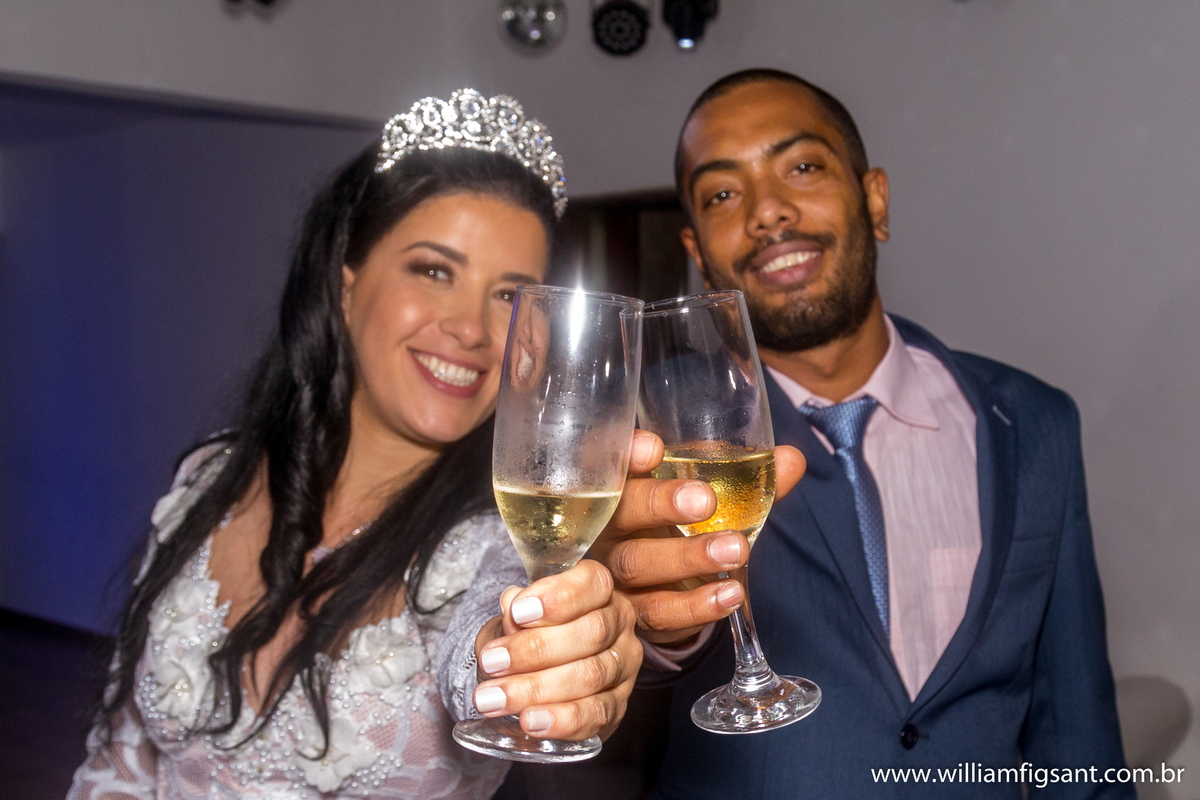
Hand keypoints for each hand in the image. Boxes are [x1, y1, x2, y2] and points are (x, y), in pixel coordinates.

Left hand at [471, 559, 639, 740]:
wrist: (541, 671)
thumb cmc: (530, 632)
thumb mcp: (517, 616)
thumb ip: (514, 612)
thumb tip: (512, 608)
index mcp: (600, 591)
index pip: (592, 585)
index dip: (558, 598)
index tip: (518, 612)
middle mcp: (619, 625)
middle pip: (591, 633)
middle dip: (536, 649)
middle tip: (492, 662)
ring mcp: (623, 668)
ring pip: (590, 676)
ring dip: (537, 689)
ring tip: (494, 698)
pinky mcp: (618, 707)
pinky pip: (596, 715)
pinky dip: (561, 720)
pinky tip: (530, 721)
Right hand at [589, 431, 805, 645]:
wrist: (664, 593)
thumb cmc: (682, 530)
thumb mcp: (712, 500)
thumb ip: (748, 481)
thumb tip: (792, 459)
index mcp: (621, 487)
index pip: (613, 463)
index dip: (628, 455)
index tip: (656, 448)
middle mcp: (609, 528)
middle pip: (620, 512)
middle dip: (659, 503)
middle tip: (705, 501)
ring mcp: (614, 574)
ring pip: (638, 565)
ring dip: (688, 558)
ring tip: (736, 551)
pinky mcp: (633, 615)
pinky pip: (658, 612)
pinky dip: (696, 605)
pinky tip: (730, 593)